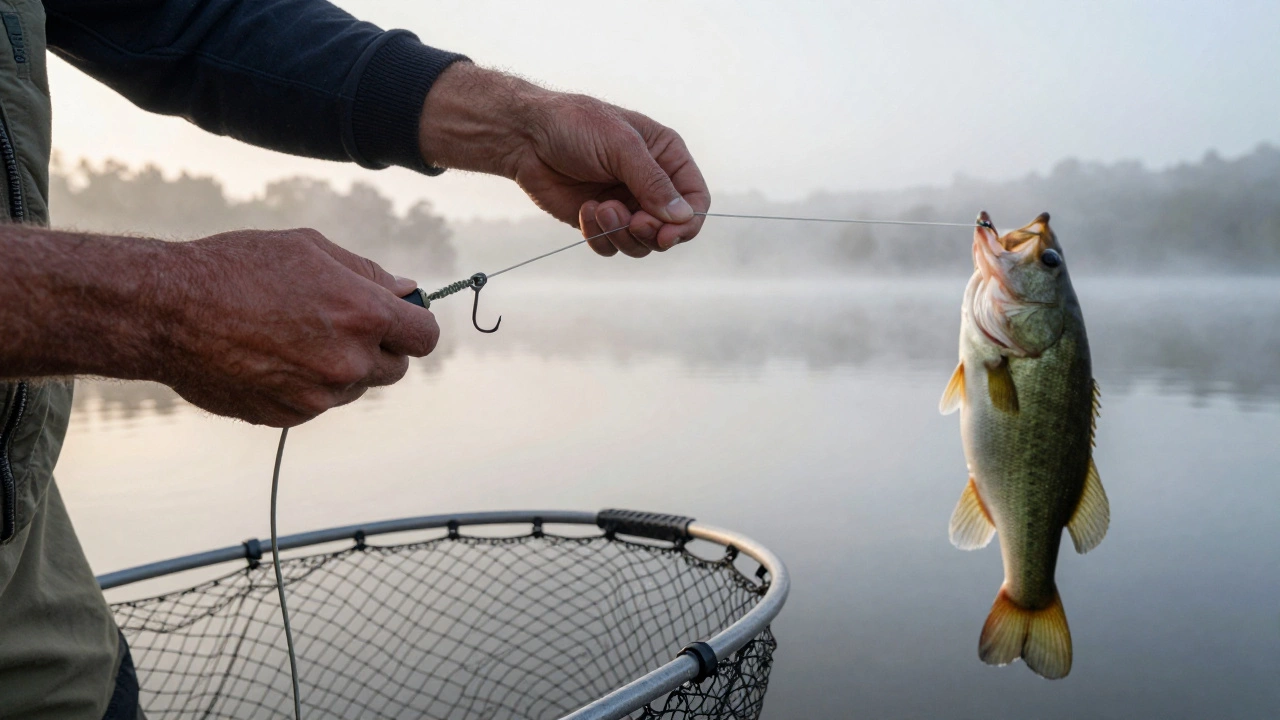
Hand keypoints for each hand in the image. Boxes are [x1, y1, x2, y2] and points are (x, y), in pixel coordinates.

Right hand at [160, 229, 438, 425]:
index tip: (398, 319)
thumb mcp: (309, 249)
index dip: (414, 325)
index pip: (425, 336)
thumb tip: (406, 291)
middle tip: (341, 324)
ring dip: (340, 368)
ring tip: (294, 336)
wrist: (168, 311)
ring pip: (355, 388)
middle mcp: (349, 362)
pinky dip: (306, 385)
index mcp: (364, 315)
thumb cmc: (238, 268)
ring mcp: (319, 396)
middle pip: (395, 368)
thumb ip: (368, 274)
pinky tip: (271, 357)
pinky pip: (317, 404)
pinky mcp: (288, 416)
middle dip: (379, 348)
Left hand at [418, 63, 709, 257]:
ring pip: (641, 244)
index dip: (687, 222)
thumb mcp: (621, 146)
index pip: (695, 199)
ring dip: (621, 234)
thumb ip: (652, 182)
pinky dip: (600, 236)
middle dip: (650, 232)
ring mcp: (626, 204)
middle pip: (671, 229)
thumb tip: (682, 217)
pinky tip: (585, 210)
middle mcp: (650, 184)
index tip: (665, 234)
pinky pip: (612, 246)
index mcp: (666, 157)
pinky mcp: (600, 221)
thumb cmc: (575, 126)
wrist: (526, 136)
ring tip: (599, 209)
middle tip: (631, 222)